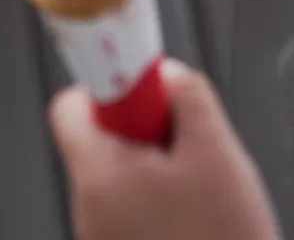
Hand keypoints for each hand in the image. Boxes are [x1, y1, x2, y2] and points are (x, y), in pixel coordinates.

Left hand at [49, 72, 279, 239]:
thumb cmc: (225, 239)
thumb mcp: (218, 153)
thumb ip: (188, 96)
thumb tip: (166, 72)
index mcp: (98, 177)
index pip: (68, 109)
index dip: (105, 90)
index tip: (141, 93)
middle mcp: (87, 213)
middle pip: (99, 144)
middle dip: (142, 136)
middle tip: (185, 148)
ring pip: (118, 181)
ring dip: (153, 174)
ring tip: (196, 195)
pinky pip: (127, 215)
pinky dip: (156, 207)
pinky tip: (194, 223)